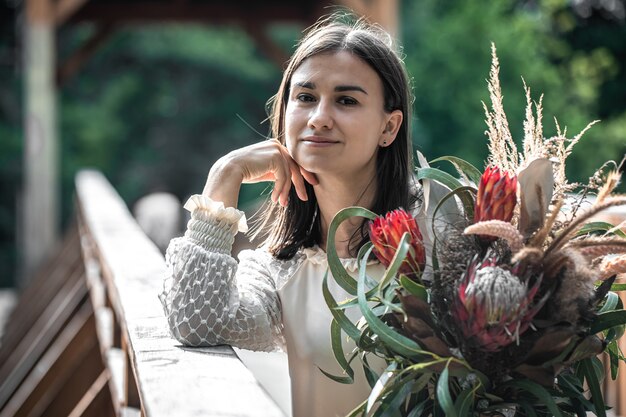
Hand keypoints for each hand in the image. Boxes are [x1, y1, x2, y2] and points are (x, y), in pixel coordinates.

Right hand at [203, 139, 317, 207]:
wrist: (229, 171)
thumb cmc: (243, 172)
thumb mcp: (264, 171)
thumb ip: (275, 171)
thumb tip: (287, 182)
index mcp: (274, 146)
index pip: (292, 160)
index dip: (302, 173)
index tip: (309, 184)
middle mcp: (277, 145)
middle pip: (294, 166)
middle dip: (301, 183)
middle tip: (305, 197)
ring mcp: (277, 149)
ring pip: (289, 174)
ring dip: (285, 191)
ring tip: (282, 203)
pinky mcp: (275, 157)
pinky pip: (283, 177)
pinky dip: (280, 190)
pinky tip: (275, 198)